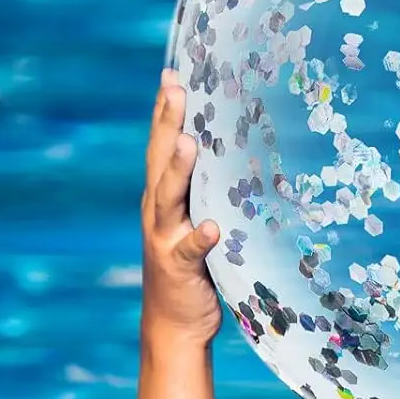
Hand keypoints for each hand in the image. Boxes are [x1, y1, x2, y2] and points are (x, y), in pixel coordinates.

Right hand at [140, 68, 222, 346]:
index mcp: (163, 198)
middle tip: (176, 87)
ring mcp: (165, 239)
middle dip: (167, 123)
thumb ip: (210, 191)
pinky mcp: (179, 268)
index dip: (164, 111)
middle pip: (160, 160)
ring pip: (169, 198)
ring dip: (178, 170)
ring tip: (190, 143)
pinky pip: (191, 250)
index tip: (173, 74)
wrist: (175, 324)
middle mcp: (158, 212)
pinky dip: (200, 237)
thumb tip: (241, 154)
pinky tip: (212, 226)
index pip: (161, 146)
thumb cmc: (195, 267)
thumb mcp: (199, 221)